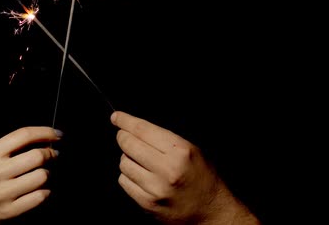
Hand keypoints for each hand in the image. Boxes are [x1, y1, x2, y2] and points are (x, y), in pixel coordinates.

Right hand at [0, 126, 61, 224]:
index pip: (24, 134)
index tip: (56, 134)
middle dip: (50, 154)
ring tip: (42, 174)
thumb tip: (39, 141)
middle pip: (37, 155)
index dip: (45, 132)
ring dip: (47, 174)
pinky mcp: (8, 211)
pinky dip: (44, 192)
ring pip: (41, 176)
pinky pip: (38, 197)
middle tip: (52, 155)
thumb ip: (7, 149)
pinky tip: (41, 190)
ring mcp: (2, 193)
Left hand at [110, 111, 258, 224]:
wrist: (211, 211)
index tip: (116, 117)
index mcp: (180, 151)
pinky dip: (128, 176)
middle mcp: (168, 169)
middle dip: (123, 137)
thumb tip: (135, 128)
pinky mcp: (148, 204)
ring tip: (140, 161)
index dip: (126, 121)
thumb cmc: (202, 178)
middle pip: (128, 144)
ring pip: (124, 163)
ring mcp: (156, 189)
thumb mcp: (193, 150)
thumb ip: (165, 139)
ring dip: (127, 158)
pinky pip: (124, 182)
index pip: (143, 130)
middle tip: (125, 137)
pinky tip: (140, 176)